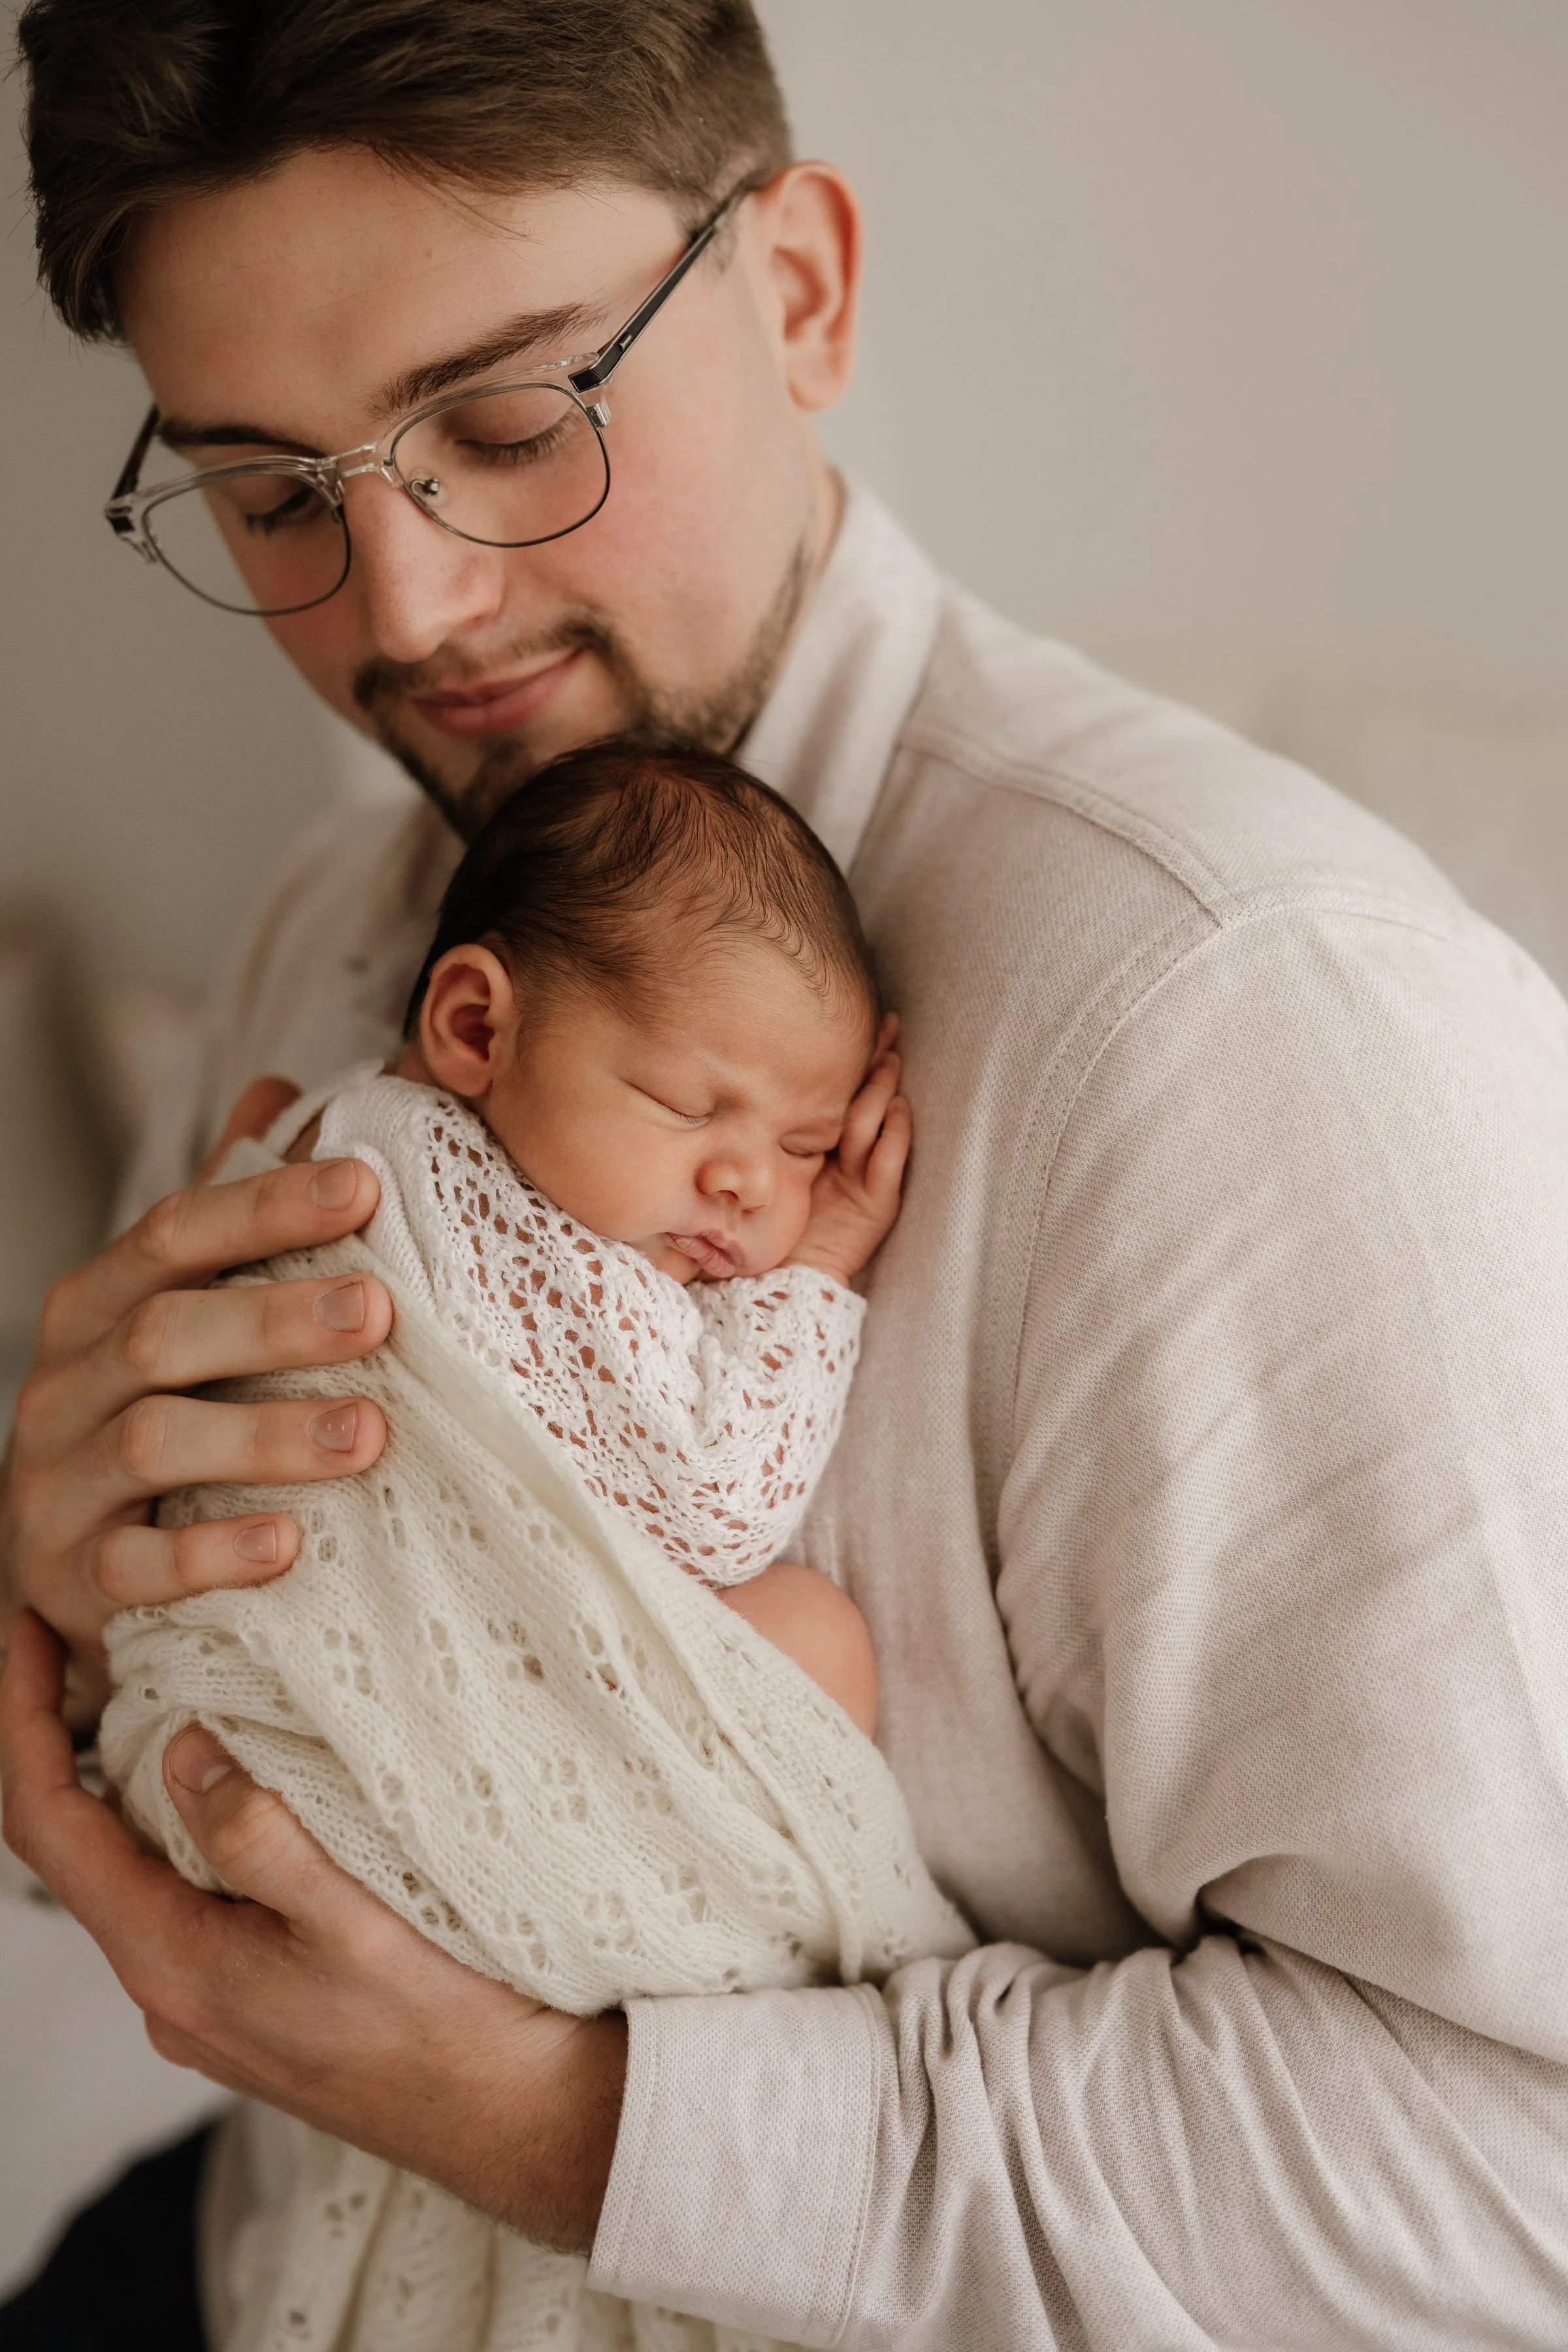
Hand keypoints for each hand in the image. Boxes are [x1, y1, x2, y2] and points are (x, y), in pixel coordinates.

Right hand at [0, 1077, 390, 1727]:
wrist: (71, 1560)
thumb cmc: (153, 1412)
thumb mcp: (178, 1311)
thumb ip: (225, 1214)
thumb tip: (277, 1089)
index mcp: (98, 1305)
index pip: (173, 1234)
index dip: (265, 1207)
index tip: (364, 1186)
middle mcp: (66, 1385)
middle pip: (164, 1333)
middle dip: (275, 1318)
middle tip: (380, 1311)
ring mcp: (60, 1483)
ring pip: (154, 1442)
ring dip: (265, 1434)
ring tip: (368, 1431)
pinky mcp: (74, 1578)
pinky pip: (137, 1566)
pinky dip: (213, 1553)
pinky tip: (288, 1542)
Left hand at [0, 1611, 624, 2251]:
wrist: (508, 2120)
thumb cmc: (441, 2031)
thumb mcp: (350, 1923)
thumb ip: (257, 1837)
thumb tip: (181, 1749)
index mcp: (172, 1962)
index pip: (50, 1826)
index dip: (23, 1722)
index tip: (27, 1631)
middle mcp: (167, 1986)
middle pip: (74, 1843)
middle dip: (61, 1738)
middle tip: (79, 1637)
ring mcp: (203, 1996)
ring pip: (129, 1866)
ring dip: (121, 1776)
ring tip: (146, 1683)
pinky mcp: (244, 1994)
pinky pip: (179, 1891)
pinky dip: (174, 1821)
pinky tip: (222, 1777)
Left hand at [789, 1015, 911, 1286]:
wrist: (791, 1275)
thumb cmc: (774, 1222)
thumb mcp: (770, 1166)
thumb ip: (767, 1132)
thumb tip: (735, 1081)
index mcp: (830, 1145)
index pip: (848, 1094)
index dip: (859, 1061)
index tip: (865, 1024)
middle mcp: (853, 1156)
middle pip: (869, 1102)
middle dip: (878, 1066)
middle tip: (885, 1031)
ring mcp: (869, 1176)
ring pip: (878, 1125)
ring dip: (884, 1092)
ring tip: (890, 1062)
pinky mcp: (879, 1202)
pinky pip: (888, 1163)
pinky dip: (894, 1136)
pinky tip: (898, 1110)